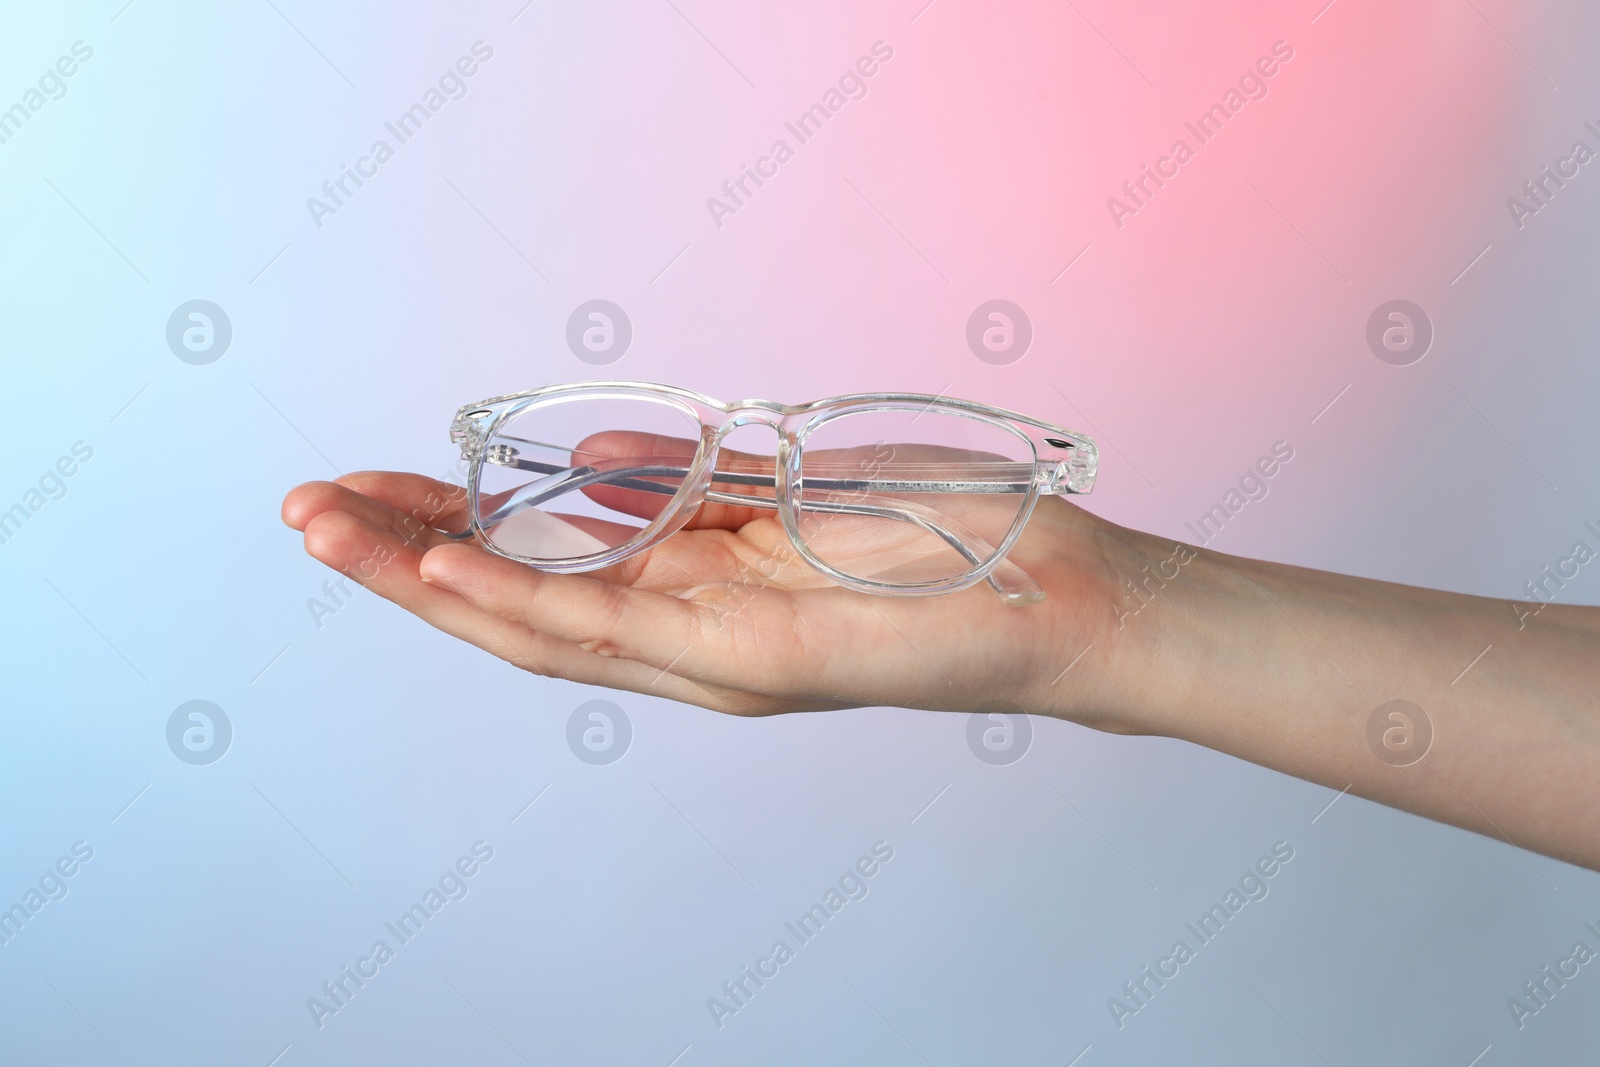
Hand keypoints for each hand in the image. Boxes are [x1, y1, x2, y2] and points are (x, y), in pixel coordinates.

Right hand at [280, 468, 1137, 720]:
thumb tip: (581, 465)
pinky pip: (613, 632)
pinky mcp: (748, 662)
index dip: (438, 529)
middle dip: (398, 556)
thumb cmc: (930, 534)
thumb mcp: (779, 489)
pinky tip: (443, 573)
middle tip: (301, 508)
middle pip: (509, 601)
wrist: (1048, 587)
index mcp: (686, 591)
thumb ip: (682, 484)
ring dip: (425, 578)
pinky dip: (520, 602)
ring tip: (331, 533)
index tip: (361, 484)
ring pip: (534, 624)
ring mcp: (707, 658)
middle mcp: (680, 637)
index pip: (534, 561)